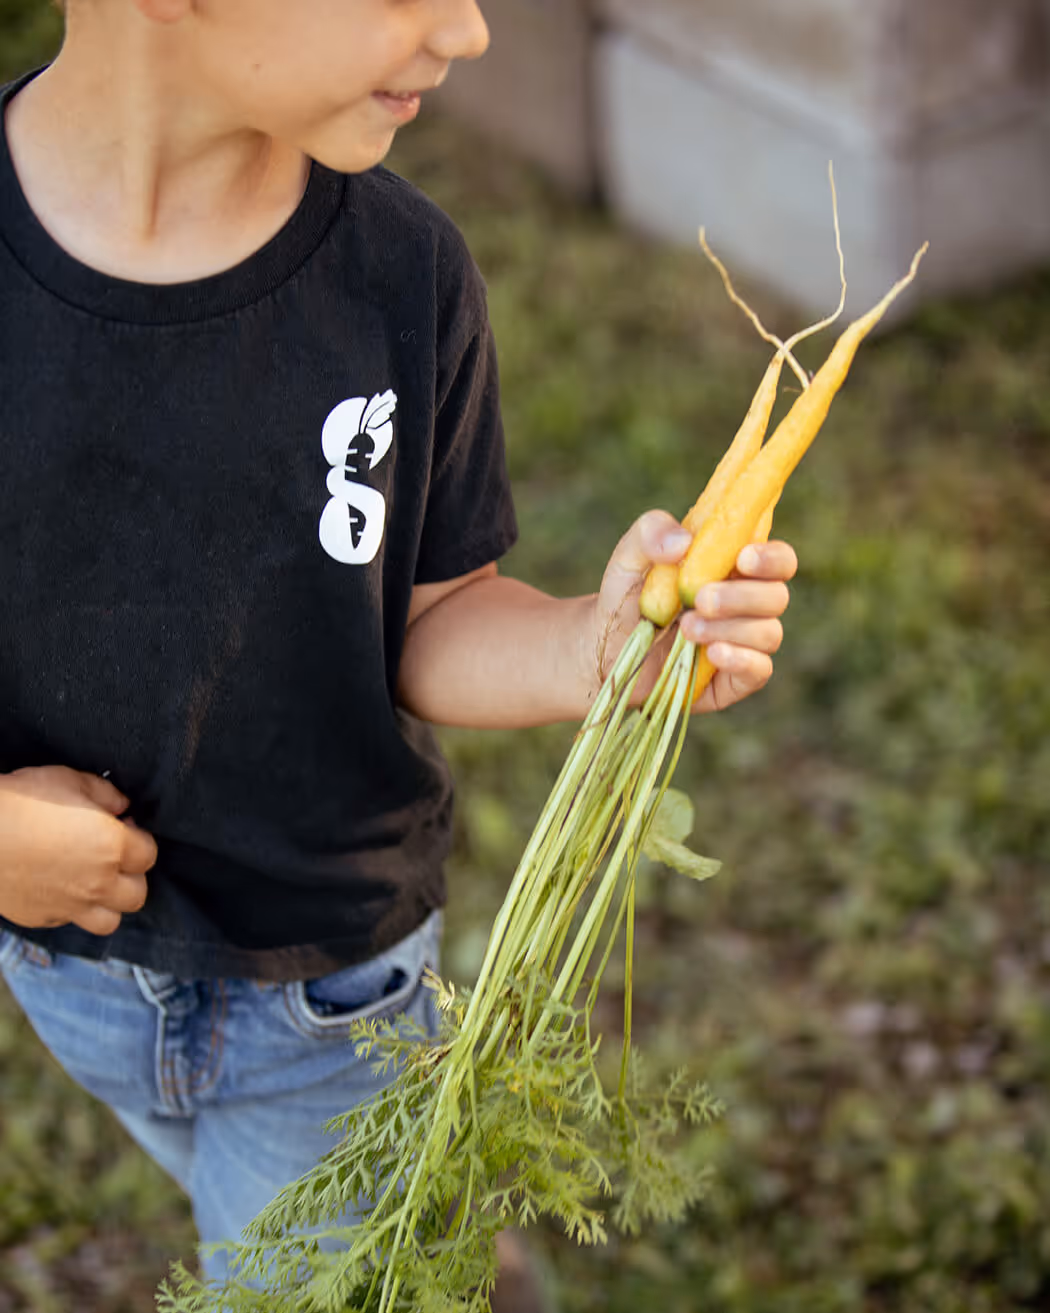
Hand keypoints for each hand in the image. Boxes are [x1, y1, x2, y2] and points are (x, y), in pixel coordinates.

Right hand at [0, 766, 156, 936]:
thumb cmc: (21, 801)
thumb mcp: (68, 780)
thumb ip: (104, 793)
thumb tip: (122, 805)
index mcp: (112, 847)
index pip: (148, 855)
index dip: (139, 839)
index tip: (123, 828)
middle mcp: (98, 883)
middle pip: (137, 894)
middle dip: (131, 876)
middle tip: (113, 857)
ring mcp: (69, 906)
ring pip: (109, 921)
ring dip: (108, 903)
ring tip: (93, 882)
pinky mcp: (42, 918)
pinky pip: (70, 922)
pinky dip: (72, 910)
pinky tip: (59, 888)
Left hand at [594, 509, 797, 713]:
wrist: (605, 648)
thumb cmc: (625, 596)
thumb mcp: (629, 556)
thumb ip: (651, 532)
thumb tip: (684, 541)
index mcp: (734, 570)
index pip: (778, 560)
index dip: (772, 558)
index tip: (742, 559)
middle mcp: (747, 606)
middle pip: (777, 597)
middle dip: (742, 597)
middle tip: (700, 599)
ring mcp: (744, 643)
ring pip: (768, 634)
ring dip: (730, 629)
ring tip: (686, 629)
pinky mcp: (734, 679)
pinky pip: (759, 670)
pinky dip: (741, 660)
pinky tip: (713, 654)